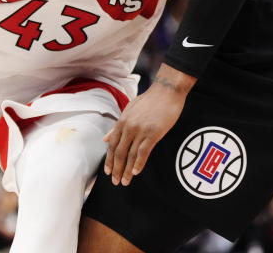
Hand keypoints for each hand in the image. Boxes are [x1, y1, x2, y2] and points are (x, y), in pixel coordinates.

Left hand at [103, 65, 193, 185]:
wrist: (166, 91)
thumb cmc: (150, 100)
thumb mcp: (129, 110)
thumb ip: (117, 126)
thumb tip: (105, 138)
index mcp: (122, 121)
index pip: (112, 144)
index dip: (109, 159)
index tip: (108, 171)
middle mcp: (128, 127)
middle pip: (119, 152)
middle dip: (116, 168)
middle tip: (115, 181)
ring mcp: (140, 130)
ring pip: (130, 154)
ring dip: (126, 170)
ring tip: (124, 181)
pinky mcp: (153, 133)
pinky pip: (143, 151)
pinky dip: (139, 163)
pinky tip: (136, 172)